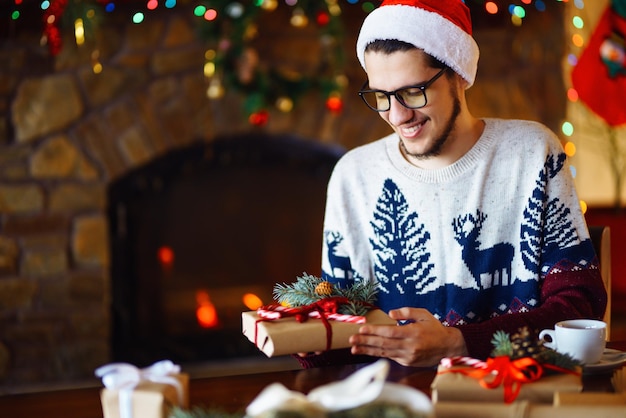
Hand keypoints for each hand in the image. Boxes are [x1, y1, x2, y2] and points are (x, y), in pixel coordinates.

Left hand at [348, 307, 467, 366]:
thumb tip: (391, 313)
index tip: (362, 328)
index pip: (390, 332)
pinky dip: (377, 354)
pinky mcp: (407, 362)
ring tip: (354, 348)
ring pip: (384, 352)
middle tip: (352, 339)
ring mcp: (408, 356)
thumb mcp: (424, 314)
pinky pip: (390, 356)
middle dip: (366, 341)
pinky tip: (367, 351)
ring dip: (368, 350)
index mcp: (413, 333)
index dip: (375, 331)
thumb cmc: (434, 328)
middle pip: (384, 343)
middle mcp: (410, 346)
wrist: (448, 347)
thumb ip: (407, 312)